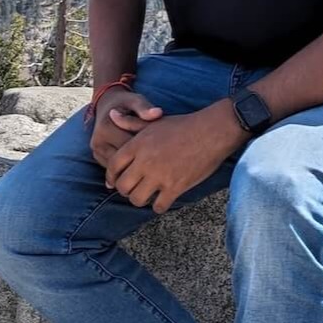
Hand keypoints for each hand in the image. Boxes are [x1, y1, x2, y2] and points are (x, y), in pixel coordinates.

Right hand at [89, 88, 162, 168]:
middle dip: (141, 159)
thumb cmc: (125, 103)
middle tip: (159, 158)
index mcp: (106, 128)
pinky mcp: (98, 157)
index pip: (129, 145)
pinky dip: (127, 167)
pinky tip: (141, 164)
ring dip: (133, 166)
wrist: (107, 105)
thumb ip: (144, 107)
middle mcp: (98, 142)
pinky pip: (115, 168)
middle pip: (123, 159)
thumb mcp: (134, 100)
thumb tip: (157, 113)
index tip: (161, 146)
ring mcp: (97, 152)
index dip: (146, 147)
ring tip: (151, 162)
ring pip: (119, 168)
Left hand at [105, 102, 245, 214]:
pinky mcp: (175, 187)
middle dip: (125, 190)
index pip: (113, 166)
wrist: (211, 131)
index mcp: (138, 144)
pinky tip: (163, 198)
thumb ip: (130, 122)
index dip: (111, 176)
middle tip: (133, 188)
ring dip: (140, 199)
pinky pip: (158, 206)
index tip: (115, 181)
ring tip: (147, 194)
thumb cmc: (183, 125)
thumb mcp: (154, 122)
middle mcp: (145, 161)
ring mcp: (160, 175)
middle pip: (122, 186)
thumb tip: (111, 115)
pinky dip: (159, 205)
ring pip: (137, 199)